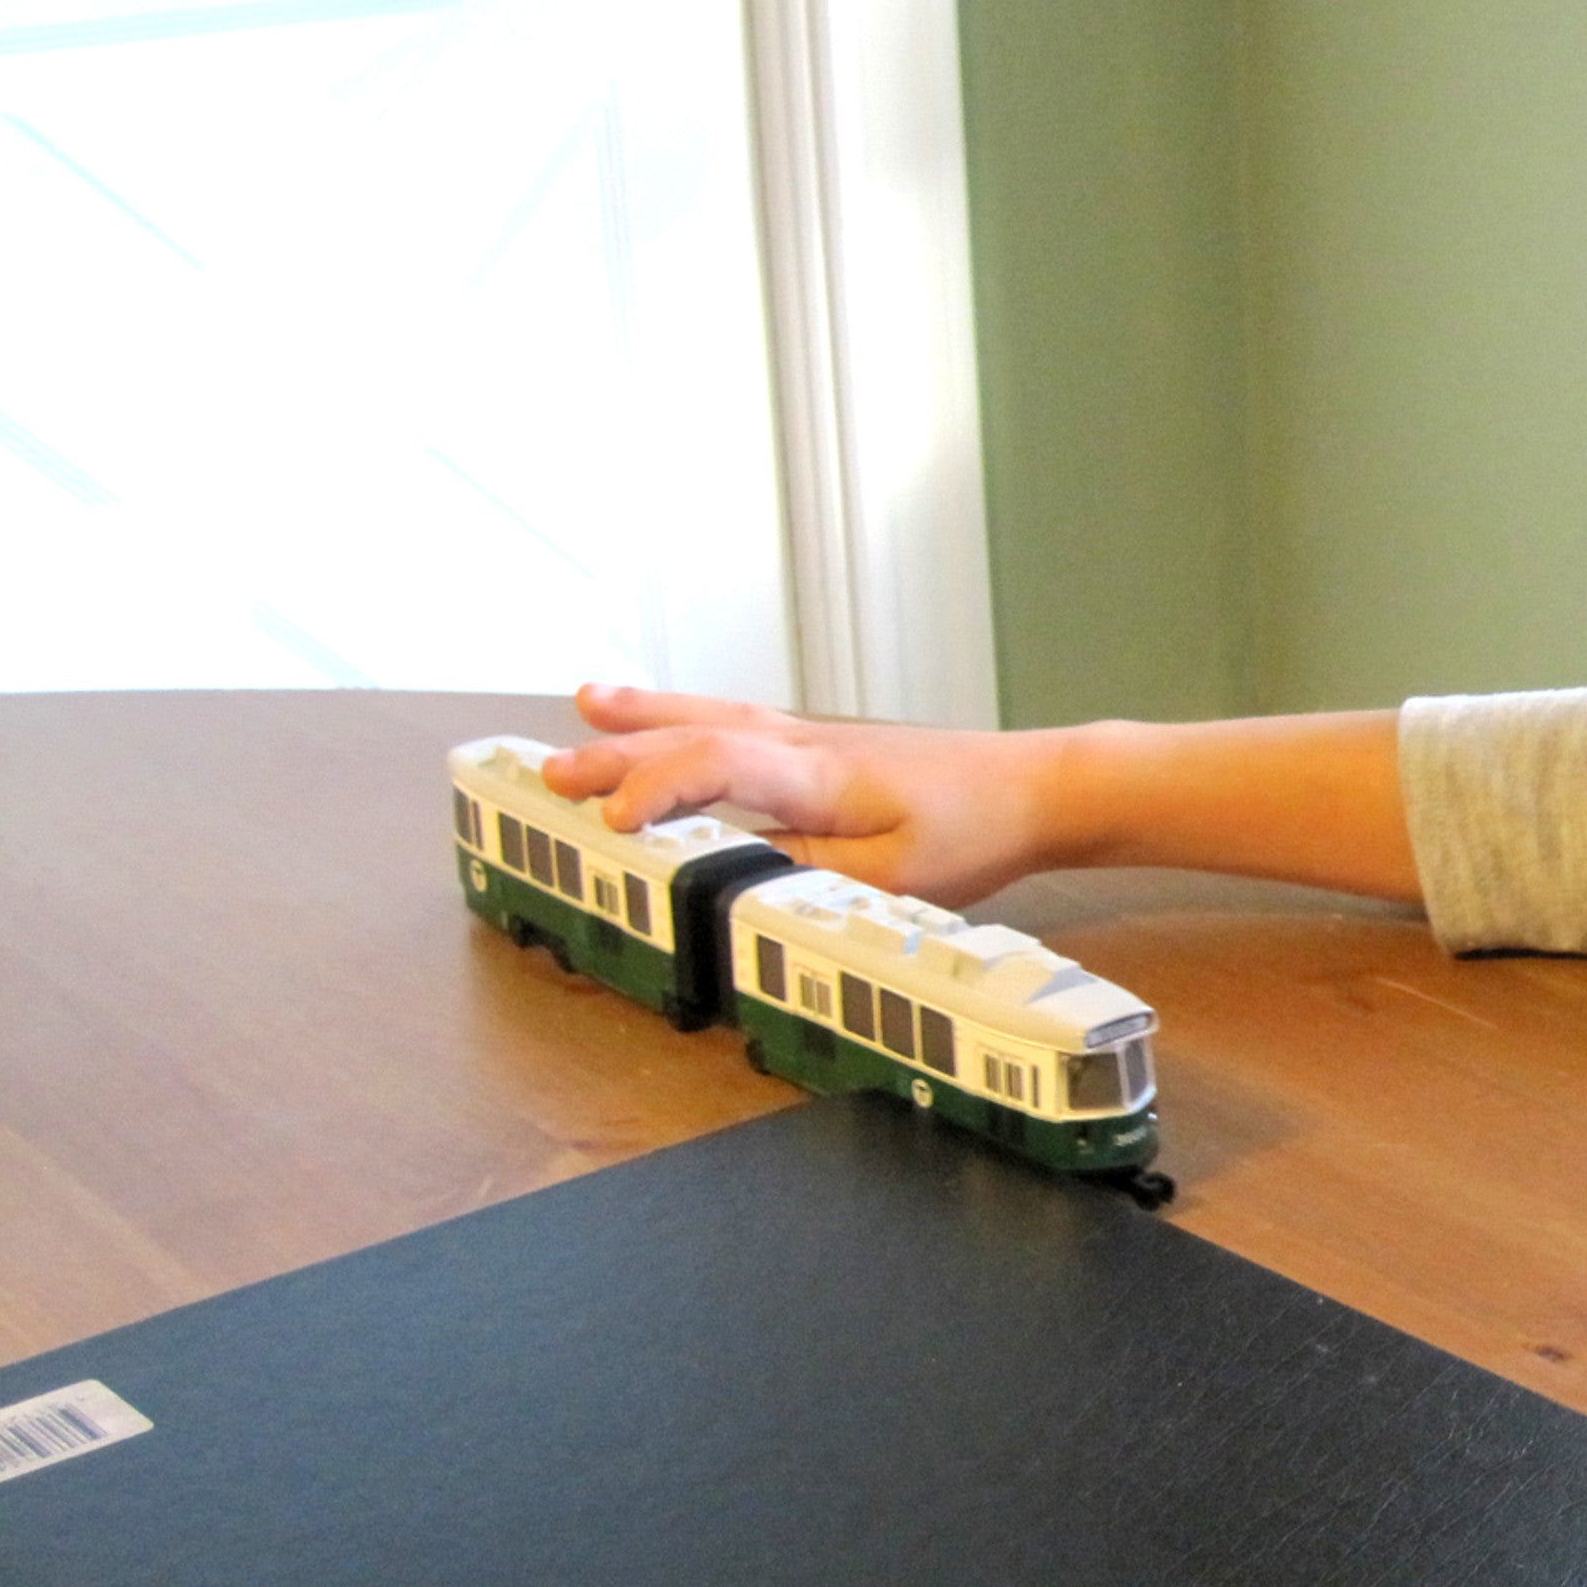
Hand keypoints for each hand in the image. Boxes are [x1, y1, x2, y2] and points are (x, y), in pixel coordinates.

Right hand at [544, 687, 1061, 905]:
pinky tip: (667, 717)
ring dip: (646, 718)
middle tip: (549, 772)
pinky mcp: (825, 748)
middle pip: (698, 734)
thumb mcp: (894, 881)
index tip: (615, 821)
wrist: (1036, 788)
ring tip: (585, 706)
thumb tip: (731, 879)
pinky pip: (739, 723)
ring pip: (714, 717)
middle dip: (619, 754)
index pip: (719, 765)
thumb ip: (809, 879)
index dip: (660, 790)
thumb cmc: (974, 832)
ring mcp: (815, 740)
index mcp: (820, 776)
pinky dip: (690, 717)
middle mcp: (807, 745)